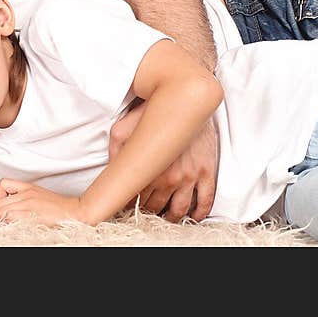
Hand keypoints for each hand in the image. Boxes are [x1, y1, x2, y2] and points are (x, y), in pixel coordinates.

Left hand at [0, 179, 83, 224]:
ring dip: (5, 218)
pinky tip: (19, 224)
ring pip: (2, 211)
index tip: (5, 202)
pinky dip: (11, 222)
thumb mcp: (38, 193)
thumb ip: (23, 194)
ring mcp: (28, 205)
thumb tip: (8, 201)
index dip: (0, 195)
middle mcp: (26, 194)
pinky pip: (11, 218)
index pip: (3, 184)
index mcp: (28, 187)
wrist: (73, 212)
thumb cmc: (58, 206)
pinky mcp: (31, 216)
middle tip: (9, 215)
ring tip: (14, 220)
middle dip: (1, 210)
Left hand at [109, 102, 218, 221]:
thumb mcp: (122, 128)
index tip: (128, 206)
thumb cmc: (152, 111)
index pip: (137, 198)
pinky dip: (199, 212)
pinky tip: (192, 215)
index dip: (131, 205)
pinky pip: (206, 200)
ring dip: (172, 217)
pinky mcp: (207, 171)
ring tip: (165, 216)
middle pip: (157, 206)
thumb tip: (110, 170)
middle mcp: (171, 177)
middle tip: (145, 210)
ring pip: (180, 209)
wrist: (185, 99)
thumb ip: (115, 151)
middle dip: (149, 211)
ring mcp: (191, 176)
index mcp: (150, 169)